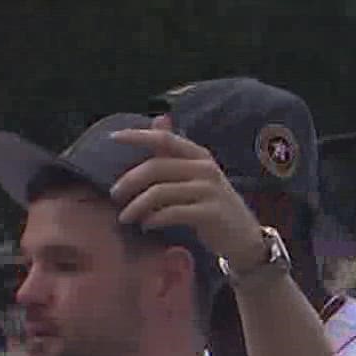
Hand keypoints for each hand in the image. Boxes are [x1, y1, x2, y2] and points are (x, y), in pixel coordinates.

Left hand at [108, 117, 265, 267]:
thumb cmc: (211, 204)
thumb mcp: (195, 174)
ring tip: (125, 217)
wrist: (243, 237)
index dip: (138, 136)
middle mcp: (205, 169)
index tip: (113, 137)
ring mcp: (210, 190)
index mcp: (199, 155)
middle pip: (156, 167)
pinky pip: (173, 213)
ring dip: (137, 206)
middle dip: (129, 181)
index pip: (165, 138)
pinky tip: (146, 225)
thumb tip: (158, 119)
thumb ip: (175, 151)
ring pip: (160, 192)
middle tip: (114, 195)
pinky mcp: (211, 213)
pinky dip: (154, 219)